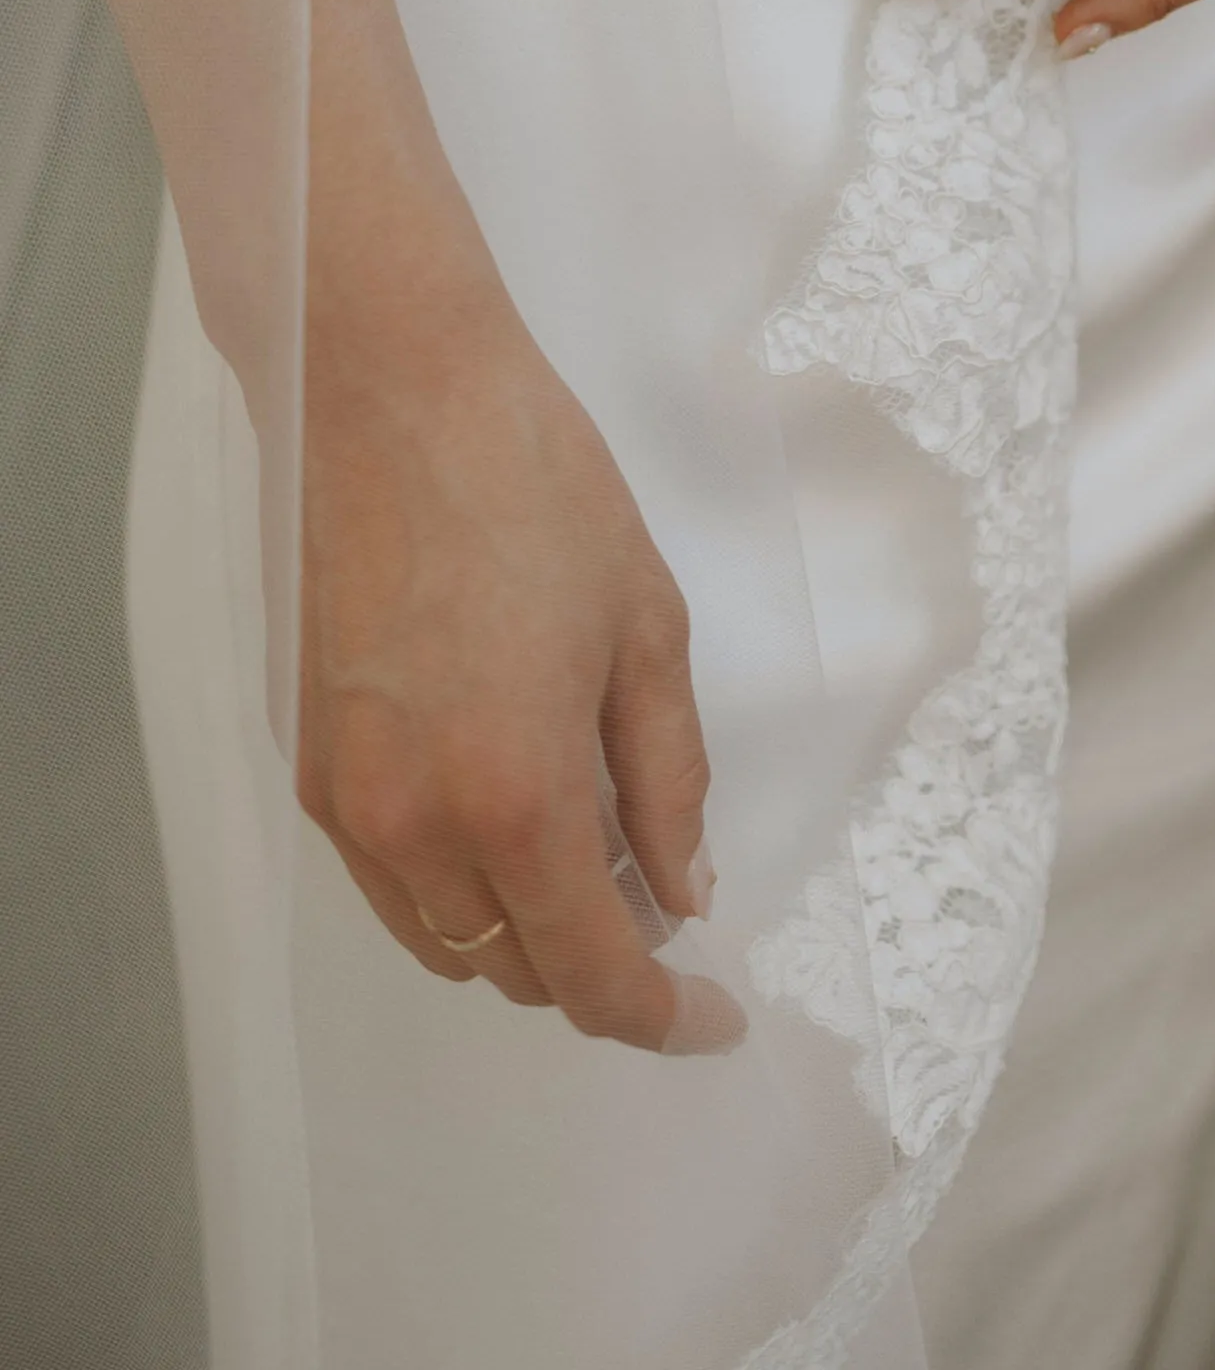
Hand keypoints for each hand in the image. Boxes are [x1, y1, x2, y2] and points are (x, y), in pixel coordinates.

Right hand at [297, 261, 743, 1056]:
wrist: (388, 391)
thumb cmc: (533, 487)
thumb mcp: (646, 629)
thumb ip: (668, 779)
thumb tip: (685, 890)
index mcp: (515, 795)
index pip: (592, 973)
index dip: (662, 1019)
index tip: (714, 1020)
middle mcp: (413, 824)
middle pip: (513, 969)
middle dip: (598, 964)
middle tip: (664, 900)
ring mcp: (344, 800)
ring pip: (441, 938)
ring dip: (522, 930)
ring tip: (591, 851)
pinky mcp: (303, 760)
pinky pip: (386, 879)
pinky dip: (453, 884)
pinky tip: (506, 810)